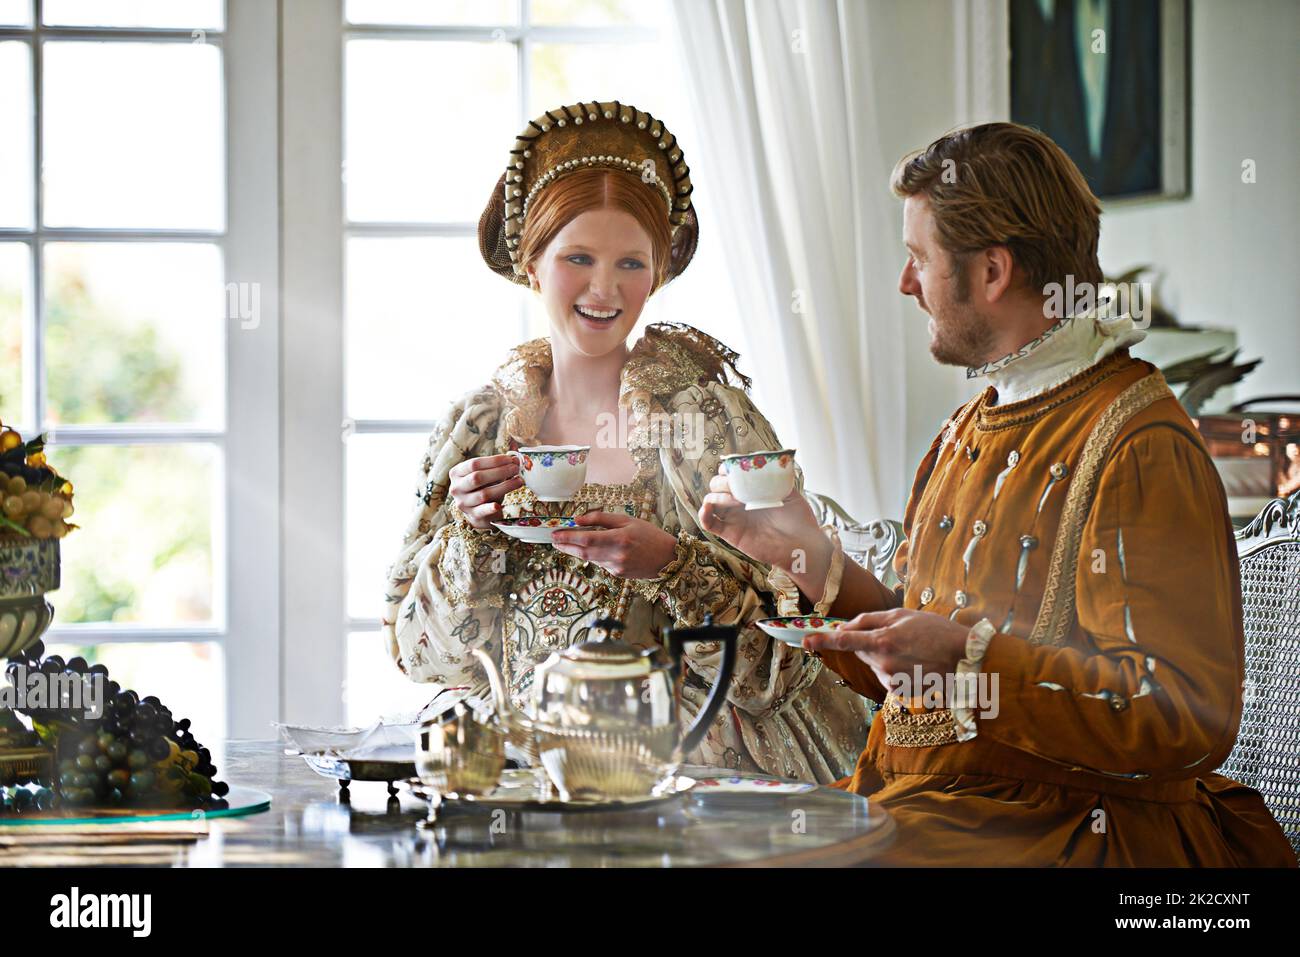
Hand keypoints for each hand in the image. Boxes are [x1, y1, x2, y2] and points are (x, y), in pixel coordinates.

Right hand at [448, 454, 524, 528]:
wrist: (481, 511)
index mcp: (457, 473)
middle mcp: (456, 488)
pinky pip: (482, 511)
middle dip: (499, 471)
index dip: (493, 461)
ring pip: (483, 494)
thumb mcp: (488, 474)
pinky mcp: (472, 515)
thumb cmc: (484, 487)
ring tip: (519, 481)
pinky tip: (499, 506)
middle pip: (477, 477)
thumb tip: (516, 458)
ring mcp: (463, 503)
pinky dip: (490, 508)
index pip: (474, 464)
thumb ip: (499, 465)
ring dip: (504, 486)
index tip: (510, 459)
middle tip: (516, 469)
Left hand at [550, 511, 679, 579]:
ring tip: (565, 543)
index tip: (555, 534)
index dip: (568, 537)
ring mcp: (616, 567)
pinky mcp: (617, 574)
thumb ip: (601, 519)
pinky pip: (599, 563)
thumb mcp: (627, 520)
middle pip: (583, 552)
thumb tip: (578, 520)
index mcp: (620, 538)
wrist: (667, 558)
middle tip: (554, 540)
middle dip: (566, 546)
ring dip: (575, 551)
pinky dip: (591, 556)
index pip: (586, 538)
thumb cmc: (649, 535)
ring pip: (589, 558)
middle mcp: (616, 555)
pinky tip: (590, 549)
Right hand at [698, 465, 822, 570]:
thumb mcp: (789, 491)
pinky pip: (709, 523)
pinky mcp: (730, 533)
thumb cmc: (798, 518)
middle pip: (716, 485)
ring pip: (710, 500)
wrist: (801, 543)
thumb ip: (775, 477)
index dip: (728, 467)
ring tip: (736, 500)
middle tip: (736, 486)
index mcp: (751, 489)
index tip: (736, 468)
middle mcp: (739, 501)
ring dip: (717, 496)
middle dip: (722, 482)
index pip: (729, 473)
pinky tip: (708, 509)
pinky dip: (703, 515)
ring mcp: (734, 516)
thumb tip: (766, 460)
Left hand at [801, 608, 970, 695]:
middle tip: (895, 636)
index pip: (844, 641)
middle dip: (868, 642)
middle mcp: (884, 662)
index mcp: (883, 640)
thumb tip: (844, 627)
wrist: (965, 659)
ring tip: (911, 650)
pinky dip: (894, 669)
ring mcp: (892, 679)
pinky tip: (914, 664)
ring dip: (883, 656)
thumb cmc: (936, 631)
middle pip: (860, 651)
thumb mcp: (903, 615)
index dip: (823, 641)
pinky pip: (887, 676)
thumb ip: (869, 620)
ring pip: (874, 664)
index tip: (805, 641)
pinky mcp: (899, 691)